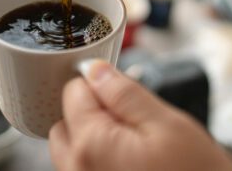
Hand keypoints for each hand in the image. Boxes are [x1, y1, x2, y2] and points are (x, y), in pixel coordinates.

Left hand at [49, 59, 231, 170]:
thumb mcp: (167, 124)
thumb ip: (125, 94)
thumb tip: (96, 71)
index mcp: (91, 144)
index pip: (73, 91)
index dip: (101, 84)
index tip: (124, 94)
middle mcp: (78, 169)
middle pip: (65, 121)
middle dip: (90, 112)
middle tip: (131, 121)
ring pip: (70, 148)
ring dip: (92, 138)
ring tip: (133, 147)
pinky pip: (81, 169)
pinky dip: (97, 160)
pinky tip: (129, 164)